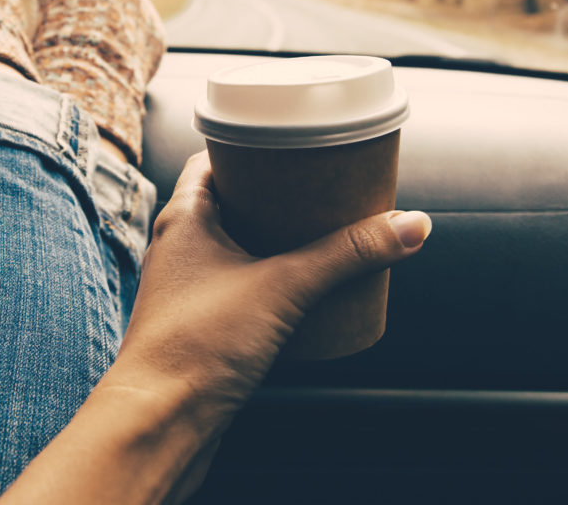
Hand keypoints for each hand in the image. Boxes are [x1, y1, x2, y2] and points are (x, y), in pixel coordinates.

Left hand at [106, 150, 432, 435]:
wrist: (158, 423)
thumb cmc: (194, 348)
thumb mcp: (285, 287)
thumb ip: (348, 255)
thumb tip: (409, 225)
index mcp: (184, 217)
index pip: (215, 159)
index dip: (257, 148)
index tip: (297, 144)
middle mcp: (179, 247)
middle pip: (233, 202)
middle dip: (279, 197)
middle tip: (324, 191)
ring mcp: (188, 288)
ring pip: (237, 247)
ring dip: (276, 241)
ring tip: (323, 237)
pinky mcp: (201, 325)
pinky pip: (240, 286)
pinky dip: (270, 280)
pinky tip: (302, 291)